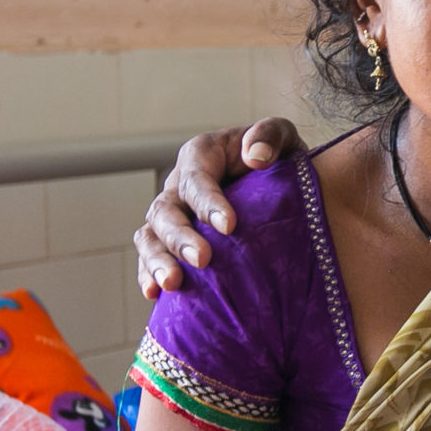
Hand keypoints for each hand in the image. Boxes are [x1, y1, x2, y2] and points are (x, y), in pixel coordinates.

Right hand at [135, 119, 308, 297]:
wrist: (276, 182)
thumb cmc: (277, 157)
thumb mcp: (282, 136)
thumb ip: (270, 135)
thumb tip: (257, 156)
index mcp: (201, 156)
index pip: (196, 179)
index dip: (208, 202)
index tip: (230, 226)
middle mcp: (179, 185)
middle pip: (165, 210)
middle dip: (180, 237)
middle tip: (203, 260)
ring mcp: (173, 215)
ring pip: (150, 235)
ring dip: (157, 260)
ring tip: (170, 284)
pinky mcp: (172, 241)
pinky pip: (151, 257)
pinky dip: (148, 274)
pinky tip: (154, 295)